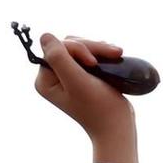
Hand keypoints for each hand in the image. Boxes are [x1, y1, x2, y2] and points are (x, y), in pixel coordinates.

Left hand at [32, 32, 137, 162]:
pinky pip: (88, 54)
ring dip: (98, 48)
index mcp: (46, 80)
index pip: (57, 48)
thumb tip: (45, 36)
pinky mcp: (82, 76)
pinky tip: (113, 56)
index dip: (76, 49)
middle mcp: (53, 77)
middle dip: (90, 47)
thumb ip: (58, 58)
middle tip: (113, 54)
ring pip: (80, 47)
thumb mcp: (77, 81)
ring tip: (116, 53)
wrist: (118, 127)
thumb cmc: (99, 108)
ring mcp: (68, 76)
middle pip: (68, 45)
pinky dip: (101, 53)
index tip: (94, 62)